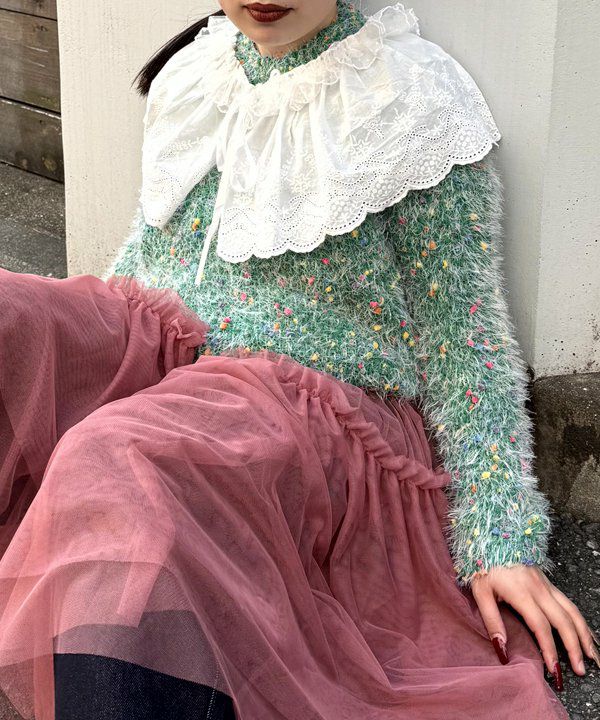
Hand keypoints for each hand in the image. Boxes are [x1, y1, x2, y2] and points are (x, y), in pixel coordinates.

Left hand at [471, 564, 599, 691]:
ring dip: (584, 634)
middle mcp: (539, 588)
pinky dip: (580, 620)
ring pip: (572, 611)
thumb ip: (491, 621)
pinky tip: (585, 632)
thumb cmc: (483, 565)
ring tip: (593, 656)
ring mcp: (546, 584)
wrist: (491, 537)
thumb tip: (502, 651)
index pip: (541, 626)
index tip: (554, 670)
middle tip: (581, 670)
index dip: (549, 649)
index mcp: (522, 592)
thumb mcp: (480, 592)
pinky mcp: (547, 582)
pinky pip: (569, 603)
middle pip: (563, 620)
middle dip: (575, 647)